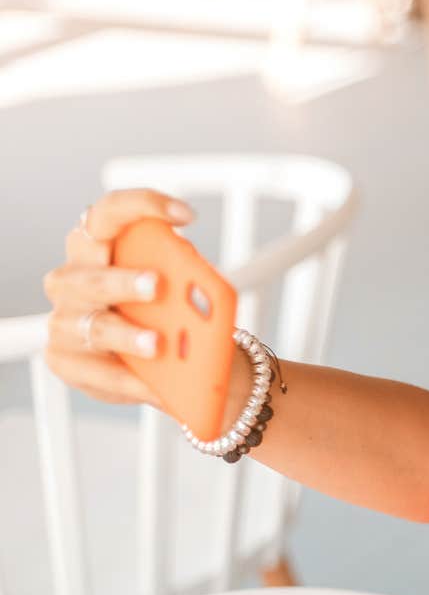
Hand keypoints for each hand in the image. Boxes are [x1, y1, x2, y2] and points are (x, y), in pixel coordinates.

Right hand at [43, 190, 196, 404]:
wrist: (176, 362)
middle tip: (157, 285)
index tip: (187, 214)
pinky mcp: (65, 359)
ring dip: (125, 334)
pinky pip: (96, 372)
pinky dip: (131, 381)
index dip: (142, 206)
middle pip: (88, 274)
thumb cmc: (173, 313)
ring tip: (158, 345)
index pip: (108, 214)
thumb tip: (196, 286)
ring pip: (90, 326)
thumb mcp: (183, 292)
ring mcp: (65, 320)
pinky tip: (159, 388)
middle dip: (121, 280)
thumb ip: (184, 280)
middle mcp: (73, 279)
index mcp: (98, 247)